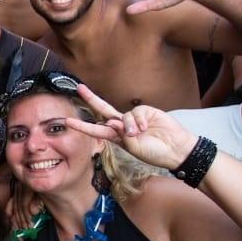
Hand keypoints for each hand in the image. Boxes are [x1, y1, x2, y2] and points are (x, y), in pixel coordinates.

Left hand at [65, 84, 198, 170]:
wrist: (175, 149)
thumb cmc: (154, 152)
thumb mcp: (133, 148)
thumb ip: (121, 135)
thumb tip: (112, 121)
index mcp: (117, 137)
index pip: (96, 129)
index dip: (82, 125)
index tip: (66, 121)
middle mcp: (122, 126)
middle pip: (104, 109)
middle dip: (91, 98)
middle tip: (79, 88)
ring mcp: (133, 118)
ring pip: (122, 116)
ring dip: (129, 126)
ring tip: (139, 135)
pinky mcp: (145, 111)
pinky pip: (135, 113)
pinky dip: (139, 121)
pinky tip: (146, 128)